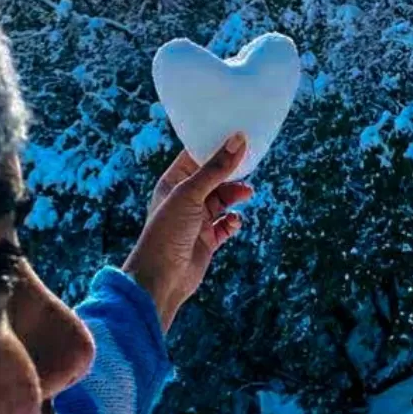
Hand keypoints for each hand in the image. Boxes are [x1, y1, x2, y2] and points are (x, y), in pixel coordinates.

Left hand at [122, 133, 253, 334]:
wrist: (162, 277)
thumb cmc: (167, 231)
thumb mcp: (191, 194)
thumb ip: (216, 168)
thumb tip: (238, 140)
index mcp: (173, 182)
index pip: (195, 156)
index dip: (215, 146)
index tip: (238, 135)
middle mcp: (185, 199)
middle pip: (214, 177)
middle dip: (231, 172)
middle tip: (250, 165)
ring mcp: (196, 219)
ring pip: (223, 200)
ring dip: (235, 195)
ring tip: (247, 193)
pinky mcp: (207, 239)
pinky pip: (226, 225)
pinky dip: (233, 222)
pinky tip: (234, 223)